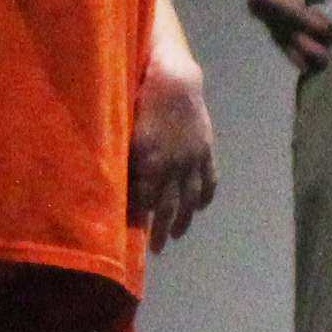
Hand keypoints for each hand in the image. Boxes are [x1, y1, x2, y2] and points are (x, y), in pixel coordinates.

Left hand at [127, 56, 216, 249]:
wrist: (174, 82)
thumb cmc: (141, 104)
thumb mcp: (127, 134)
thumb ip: (127, 162)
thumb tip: (121, 185)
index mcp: (153, 163)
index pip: (146, 199)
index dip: (141, 217)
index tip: (132, 232)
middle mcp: (175, 166)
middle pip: (171, 206)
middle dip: (163, 229)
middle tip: (158, 249)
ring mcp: (193, 160)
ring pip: (192, 198)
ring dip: (185, 219)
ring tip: (179, 234)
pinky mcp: (206, 151)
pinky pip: (209, 180)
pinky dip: (205, 197)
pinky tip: (200, 207)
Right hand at [247, 0, 331, 69]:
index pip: (289, 10)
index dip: (308, 21)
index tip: (328, 29)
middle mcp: (259, 7)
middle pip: (283, 30)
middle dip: (303, 46)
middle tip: (324, 60)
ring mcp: (263, 14)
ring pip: (281, 38)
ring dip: (298, 54)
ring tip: (315, 69)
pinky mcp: (269, 18)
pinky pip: (281, 37)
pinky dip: (293, 49)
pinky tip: (304, 63)